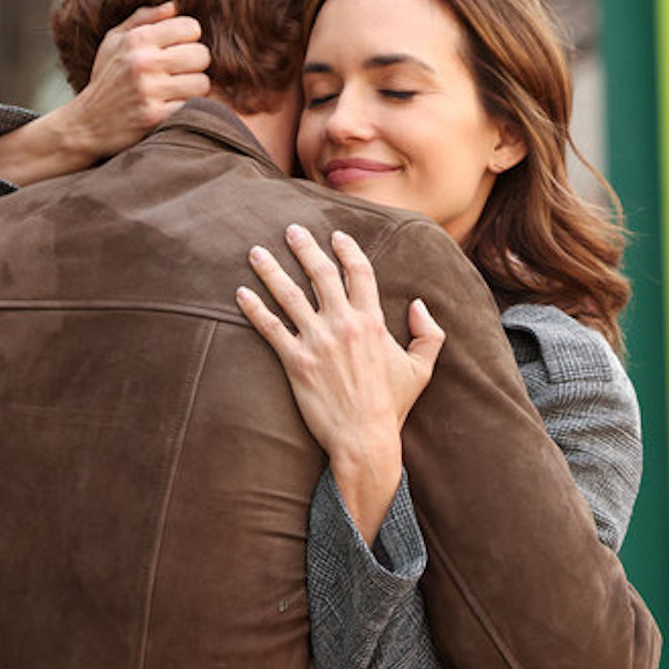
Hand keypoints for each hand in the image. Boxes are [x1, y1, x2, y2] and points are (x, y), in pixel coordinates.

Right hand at [54, 2, 211, 160]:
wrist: (86, 124)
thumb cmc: (106, 79)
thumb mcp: (114, 42)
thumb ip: (143, 18)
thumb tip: (174, 5)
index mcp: (136, 39)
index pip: (191, 27)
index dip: (188, 39)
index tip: (177, 50)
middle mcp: (143, 62)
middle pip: (201, 55)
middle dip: (194, 65)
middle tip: (179, 73)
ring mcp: (149, 91)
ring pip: (202, 83)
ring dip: (193, 89)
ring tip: (176, 91)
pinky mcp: (155, 117)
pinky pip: (192, 106)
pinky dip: (186, 108)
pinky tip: (171, 107)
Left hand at [236, 225, 444, 539]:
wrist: (364, 438)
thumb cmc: (392, 405)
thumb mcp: (421, 368)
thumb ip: (428, 334)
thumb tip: (419, 305)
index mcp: (372, 321)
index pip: (359, 272)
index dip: (347, 250)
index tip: (336, 236)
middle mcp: (343, 324)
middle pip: (319, 274)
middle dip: (304, 247)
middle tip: (291, 230)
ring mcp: (317, 341)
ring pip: (289, 295)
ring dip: (270, 270)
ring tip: (256, 252)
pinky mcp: (295, 362)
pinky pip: (270, 328)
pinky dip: (254, 308)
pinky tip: (241, 293)